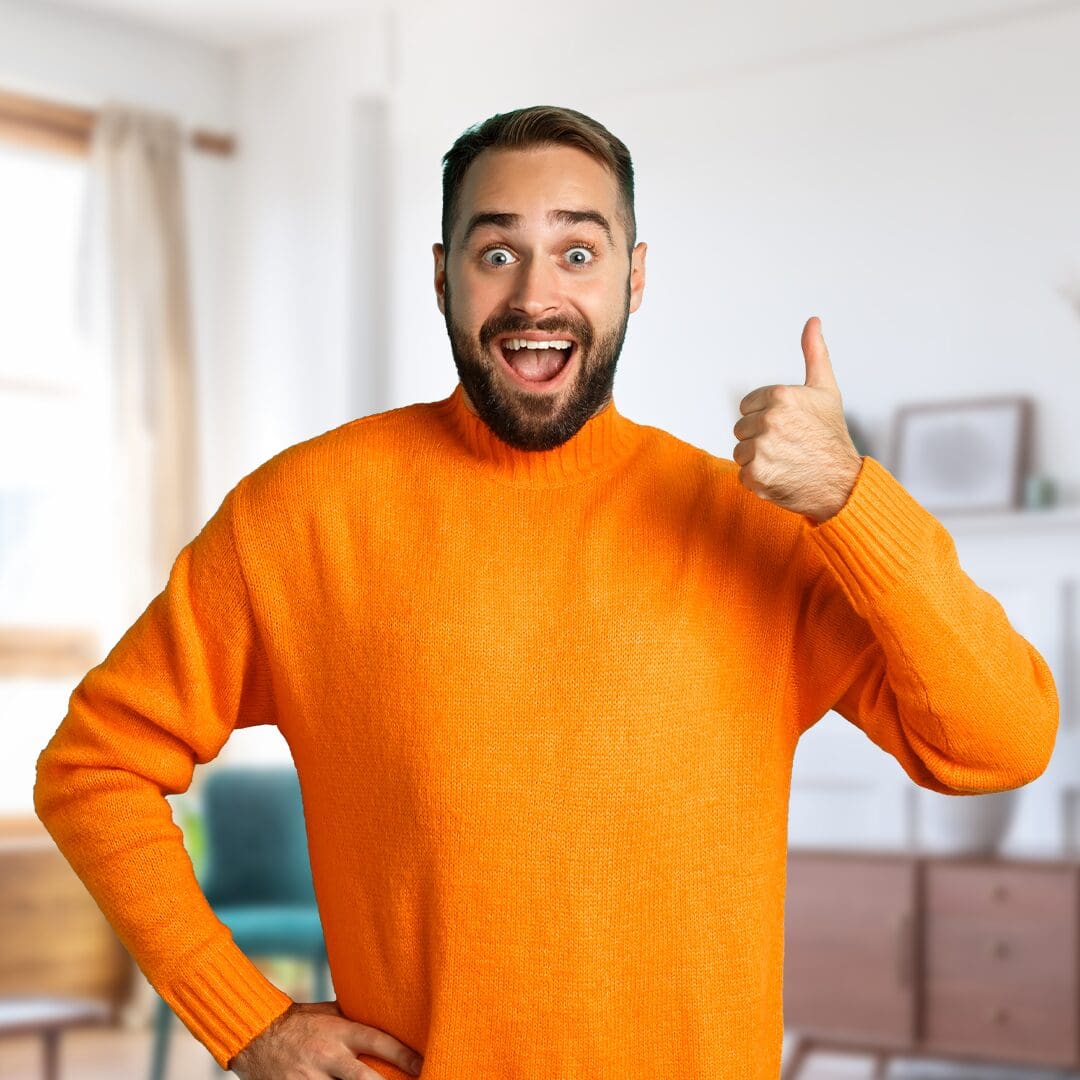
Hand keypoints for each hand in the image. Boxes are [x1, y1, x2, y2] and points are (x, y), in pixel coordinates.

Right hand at [228, 1000, 423, 1077]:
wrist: (257, 1035)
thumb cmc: (299, 1021)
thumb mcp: (328, 1013)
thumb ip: (353, 1017)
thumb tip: (383, 1009)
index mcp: (339, 1032)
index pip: (378, 1042)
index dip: (403, 1055)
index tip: (422, 1065)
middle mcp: (328, 1056)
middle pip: (365, 1079)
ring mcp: (310, 1078)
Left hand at [732, 316, 862, 522]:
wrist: (843, 483)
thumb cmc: (832, 435)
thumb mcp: (826, 390)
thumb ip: (814, 354)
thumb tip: (813, 320)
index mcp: (780, 395)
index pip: (746, 407)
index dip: (765, 418)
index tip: (788, 427)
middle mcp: (770, 420)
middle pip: (741, 429)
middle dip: (760, 438)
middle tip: (789, 447)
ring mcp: (762, 449)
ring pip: (740, 452)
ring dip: (757, 460)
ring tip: (785, 462)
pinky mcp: (756, 475)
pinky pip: (742, 474)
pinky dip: (758, 480)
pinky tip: (781, 477)